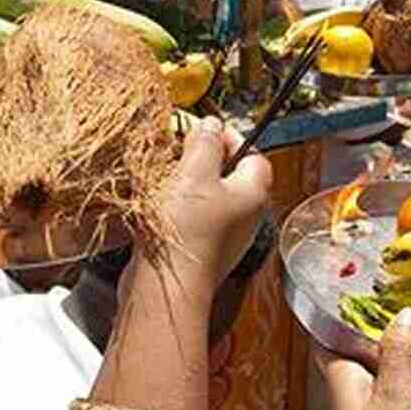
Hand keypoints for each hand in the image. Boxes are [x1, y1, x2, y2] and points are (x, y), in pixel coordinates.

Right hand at [134, 117, 271, 295]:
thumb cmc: (186, 229)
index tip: (203, 131)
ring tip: (162, 178)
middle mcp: (244, 217)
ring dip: (184, 184)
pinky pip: (191, 219)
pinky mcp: (199, 251)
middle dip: (201, 160)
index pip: (254, 155)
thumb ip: (205, 143)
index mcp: (252, 194)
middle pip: (229, 175)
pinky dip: (175, 208)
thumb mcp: (194, 173)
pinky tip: (156, 205)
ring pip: (207, 197)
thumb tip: (211, 124)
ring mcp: (223, 237)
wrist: (167, 285)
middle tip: (177, 152)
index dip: (230, 138)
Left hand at [316, 308, 410, 409]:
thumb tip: (404, 315)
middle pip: (381, 351)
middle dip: (409, 347)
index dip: (354, 315)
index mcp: (345, 373)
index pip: (338, 332)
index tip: (378, 298)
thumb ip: (398, 354)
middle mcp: (359, 387)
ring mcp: (380, 407)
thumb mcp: (392, 396)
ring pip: (406, 377)